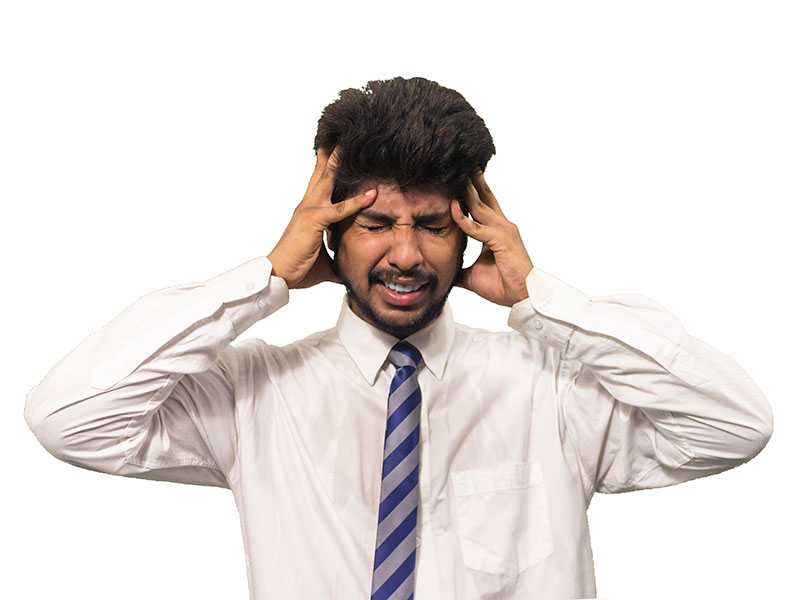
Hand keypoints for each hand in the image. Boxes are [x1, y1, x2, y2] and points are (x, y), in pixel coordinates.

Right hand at [267, 148, 376, 288]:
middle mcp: (309, 204)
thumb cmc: (299, 267)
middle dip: (334, 151)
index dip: (329, 165)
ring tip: (354, 142)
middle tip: (345, 132)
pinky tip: (372, 194)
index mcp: (310, 210)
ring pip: (330, 179)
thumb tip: (352, 267)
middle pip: (324, 171)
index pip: (322, 182)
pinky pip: (340, 210)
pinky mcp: (315, 220)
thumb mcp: (326, 260)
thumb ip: (340, 257)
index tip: (337, 150)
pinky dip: (357, 201)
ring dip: (342, 161)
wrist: (279, 274)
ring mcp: (310, 209)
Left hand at [450, 172, 533, 306]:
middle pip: (484, 197)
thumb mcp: (473, 275)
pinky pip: (477, 228)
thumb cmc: (503, 285)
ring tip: (455, 174)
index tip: (461, 178)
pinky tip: (452, 208)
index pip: (484, 204)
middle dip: (472, 181)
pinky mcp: (501, 241)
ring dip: (466, 191)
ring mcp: (503, 231)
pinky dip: (463, 219)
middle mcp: (502, 225)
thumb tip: (444, 271)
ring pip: (480, 206)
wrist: (522, 297)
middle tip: (460, 163)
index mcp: (498, 230)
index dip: (473, 191)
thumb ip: (460, 267)